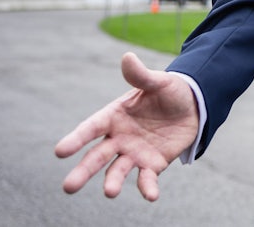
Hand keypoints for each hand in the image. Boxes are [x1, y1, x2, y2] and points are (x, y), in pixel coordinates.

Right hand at [54, 52, 199, 200]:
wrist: (194, 106)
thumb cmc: (170, 91)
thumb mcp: (158, 81)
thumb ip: (141, 75)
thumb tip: (127, 57)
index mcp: (114, 116)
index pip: (91, 128)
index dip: (76, 139)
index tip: (60, 151)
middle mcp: (119, 138)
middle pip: (96, 156)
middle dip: (83, 171)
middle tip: (68, 187)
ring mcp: (134, 153)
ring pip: (117, 170)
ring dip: (112, 182)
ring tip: (109, 192)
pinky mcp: (152, 164)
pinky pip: (146, 179)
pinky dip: (147, 188)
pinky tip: (151, 195)